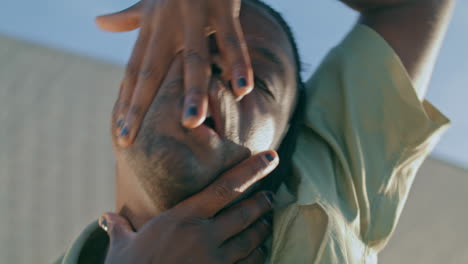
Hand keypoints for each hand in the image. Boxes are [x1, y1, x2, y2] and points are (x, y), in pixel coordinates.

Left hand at [96, 0, 253, 145]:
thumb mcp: (149, 0)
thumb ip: (127, 17)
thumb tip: (98, 23)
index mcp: (151, 29)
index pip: (134, 72)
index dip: (127, 102)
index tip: (119, 133)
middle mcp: (167, 26)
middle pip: (152, 71)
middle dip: (141, 106)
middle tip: (130, 140)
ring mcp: (194, 17)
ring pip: (193, 59)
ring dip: (193, 91)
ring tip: (192, 123)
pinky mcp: (222, 8)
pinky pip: (231, 40)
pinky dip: (237, 63)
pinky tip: (241, 89)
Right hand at [99, 151, 278, 262]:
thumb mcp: (122, 246)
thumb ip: (120, 228)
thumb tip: (107, 217)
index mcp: (183, 218)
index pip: (225, 187)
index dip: (251, 170)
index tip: (270, 158)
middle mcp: (204, 236)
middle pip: (246, 212)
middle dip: (263, 202)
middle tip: (270, 197)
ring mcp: (215, 261)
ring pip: (252, 240)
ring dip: (263, 229)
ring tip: (267, 222)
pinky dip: (258, 256)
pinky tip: (260, 251)